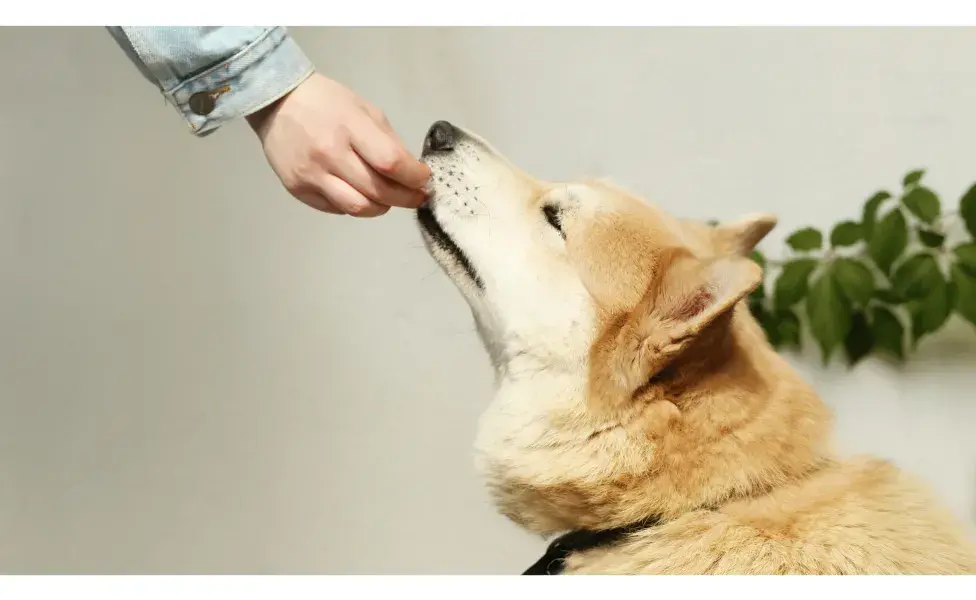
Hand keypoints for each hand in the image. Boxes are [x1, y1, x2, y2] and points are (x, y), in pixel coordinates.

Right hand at [246, 73, 429, 216]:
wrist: (277, 103)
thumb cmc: (327, 103)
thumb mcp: (364, 110)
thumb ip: (389, 142)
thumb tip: (412, 172)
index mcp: (349, 126)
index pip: (391, 162)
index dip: (414, 177)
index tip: (425, 181)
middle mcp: (329, 153)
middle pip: (378, 191)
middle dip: (406, 198)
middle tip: (417, 197)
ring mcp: (311, 175)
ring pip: (359, 208)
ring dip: (382, 207)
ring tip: (388, 199)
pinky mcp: (297, 189)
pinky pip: (337, 209)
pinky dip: (355, 206)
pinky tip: (359, 193)